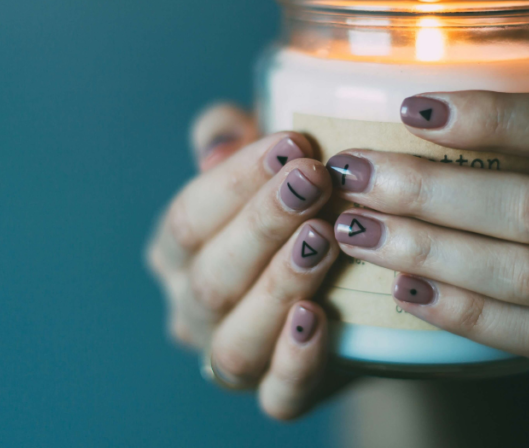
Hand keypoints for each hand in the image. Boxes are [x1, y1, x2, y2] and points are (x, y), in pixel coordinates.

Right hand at [146, 104, 344, 419]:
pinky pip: (278, 396)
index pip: (188, 218)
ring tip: (323, 240)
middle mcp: (193, 310)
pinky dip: (295, 361)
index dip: (235, 180)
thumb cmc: (298, 206)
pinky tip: (320, 319)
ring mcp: (232, 358)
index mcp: (177, 252)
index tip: (292, 143)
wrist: (351, 290)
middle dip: (262, 225)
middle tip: (315, 181)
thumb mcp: (267, 159)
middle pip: (210, 277)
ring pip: (236, 341)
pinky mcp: (280, 395)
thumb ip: (231, 132)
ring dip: (278, 286)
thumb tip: (219, 140)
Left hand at [326, 91, 528, 442]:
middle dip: (431, 189)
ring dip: (429, 250)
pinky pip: (527, 333)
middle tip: (357, 174)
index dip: (490, 117)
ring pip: (522, 273)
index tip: (413, 109)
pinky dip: (461, 310)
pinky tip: (406, 289)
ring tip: (359, 231)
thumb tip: (446, 120)